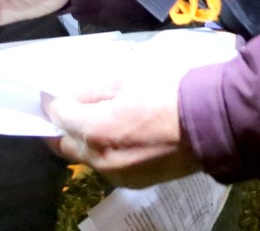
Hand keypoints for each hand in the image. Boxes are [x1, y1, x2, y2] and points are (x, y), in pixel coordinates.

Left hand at [42, 75, 199, 187]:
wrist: (208, 123)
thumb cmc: (167, 93)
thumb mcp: (125, 78)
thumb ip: (91, 89)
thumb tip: (72, 95)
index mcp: (95, 131)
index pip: (59, 117)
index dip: (52, 102)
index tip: (51, 93)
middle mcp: (101, 159)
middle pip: (66, 145)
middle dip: (61, 127)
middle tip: (64, 110)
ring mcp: (118, 175)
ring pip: (87, 158)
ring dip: (83, 140)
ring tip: (93, 120)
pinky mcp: (135, 181)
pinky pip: (108, 167)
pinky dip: (104, 151)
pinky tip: (117, 135)